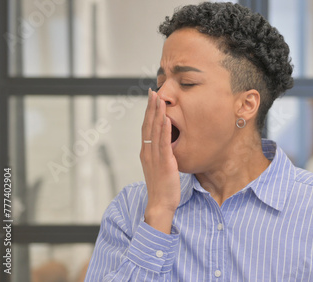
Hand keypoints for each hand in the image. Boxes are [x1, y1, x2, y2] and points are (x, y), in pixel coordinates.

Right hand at [140, 88, 180, 233]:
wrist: (160, 204)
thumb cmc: (162, 187)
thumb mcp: (159, 167)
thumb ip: (160, 155)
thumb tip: (165, 145)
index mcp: (146, 153)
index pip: (146, 128)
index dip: (148, 112)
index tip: (151, 99)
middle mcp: (148, 152)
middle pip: (147, 125)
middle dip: (150, 107)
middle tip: (152, 92)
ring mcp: (154, 157)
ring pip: (154, 131)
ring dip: (156, 114)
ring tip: (159, 99)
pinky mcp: (164, 163)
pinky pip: (164, 143)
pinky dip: (164, 129)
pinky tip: (166, 118)